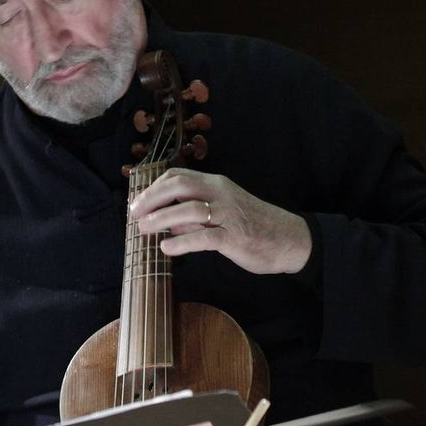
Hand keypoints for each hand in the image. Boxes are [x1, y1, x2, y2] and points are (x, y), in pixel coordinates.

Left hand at [128, 168, 311, 274]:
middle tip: (134, 213)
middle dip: (152, 198)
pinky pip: (203, 238)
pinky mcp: (234, 237)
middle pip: (179, 186)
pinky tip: (166, 249)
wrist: (290, 239)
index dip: (154, 187)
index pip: (178, 176)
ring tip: (144, 230)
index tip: (138, 201)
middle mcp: (220, 194)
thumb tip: (166, 223)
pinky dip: (181, 242)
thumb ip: (196, 215)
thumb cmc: (253, 225)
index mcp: (216, 184)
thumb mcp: (223, 211)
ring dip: (161, 219)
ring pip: (188, 210)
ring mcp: (228, 215)